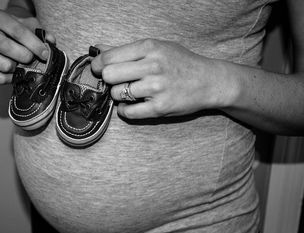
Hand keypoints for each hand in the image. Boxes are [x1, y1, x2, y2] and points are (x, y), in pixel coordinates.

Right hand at [0, 7, 54, 83]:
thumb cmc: (15, 31)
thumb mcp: (29, 26)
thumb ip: (41, 34)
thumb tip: (51, 42)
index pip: (17, 30)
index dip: (34, 44)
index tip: (45, 54)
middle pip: (5, 46)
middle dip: (24, 56)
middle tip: (32, 60)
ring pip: (0, 63)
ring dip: (16, 69)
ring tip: (21, 68)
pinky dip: (5, 79)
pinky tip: (12, 75)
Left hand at [91, 39, 225, 118]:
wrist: (209, 81)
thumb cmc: (181, 62)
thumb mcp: (158, 47)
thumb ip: (127, 49)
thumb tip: (98, 49)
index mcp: (150, 48)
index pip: (109, 57)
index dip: (98, 65)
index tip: (97, 69)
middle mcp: (152, 66)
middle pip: (109, 75)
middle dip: (108, 80)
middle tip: (116, 81)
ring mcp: (156, 88)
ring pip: (117, 94)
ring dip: (119, 95)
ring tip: (130, 92)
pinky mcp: (160, 108)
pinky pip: (128, 112)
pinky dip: (125, 110)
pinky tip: (131, 105)